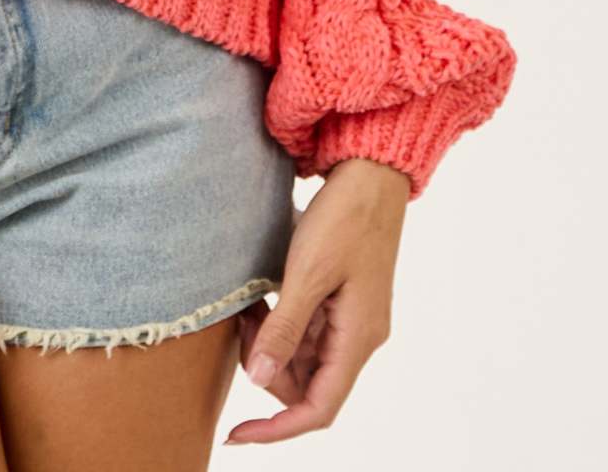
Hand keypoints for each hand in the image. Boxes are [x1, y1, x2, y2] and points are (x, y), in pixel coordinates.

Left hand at [223, 157, 409, 444]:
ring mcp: (351, 318)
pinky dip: (280, 319)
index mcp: (358, 339)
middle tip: (242, 324)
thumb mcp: (307, 273)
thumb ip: (285, 330)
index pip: (319, 409)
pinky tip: (262, 294)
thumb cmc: (345, 218)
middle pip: (306, 383)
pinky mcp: (341, 298)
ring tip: (249, 303)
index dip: (277, 428)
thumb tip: (261, 381)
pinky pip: (306, 327)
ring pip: (302, 355)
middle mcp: (359, 336)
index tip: (237, 434)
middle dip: (268, 366)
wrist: (370, 173)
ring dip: (271, 340)